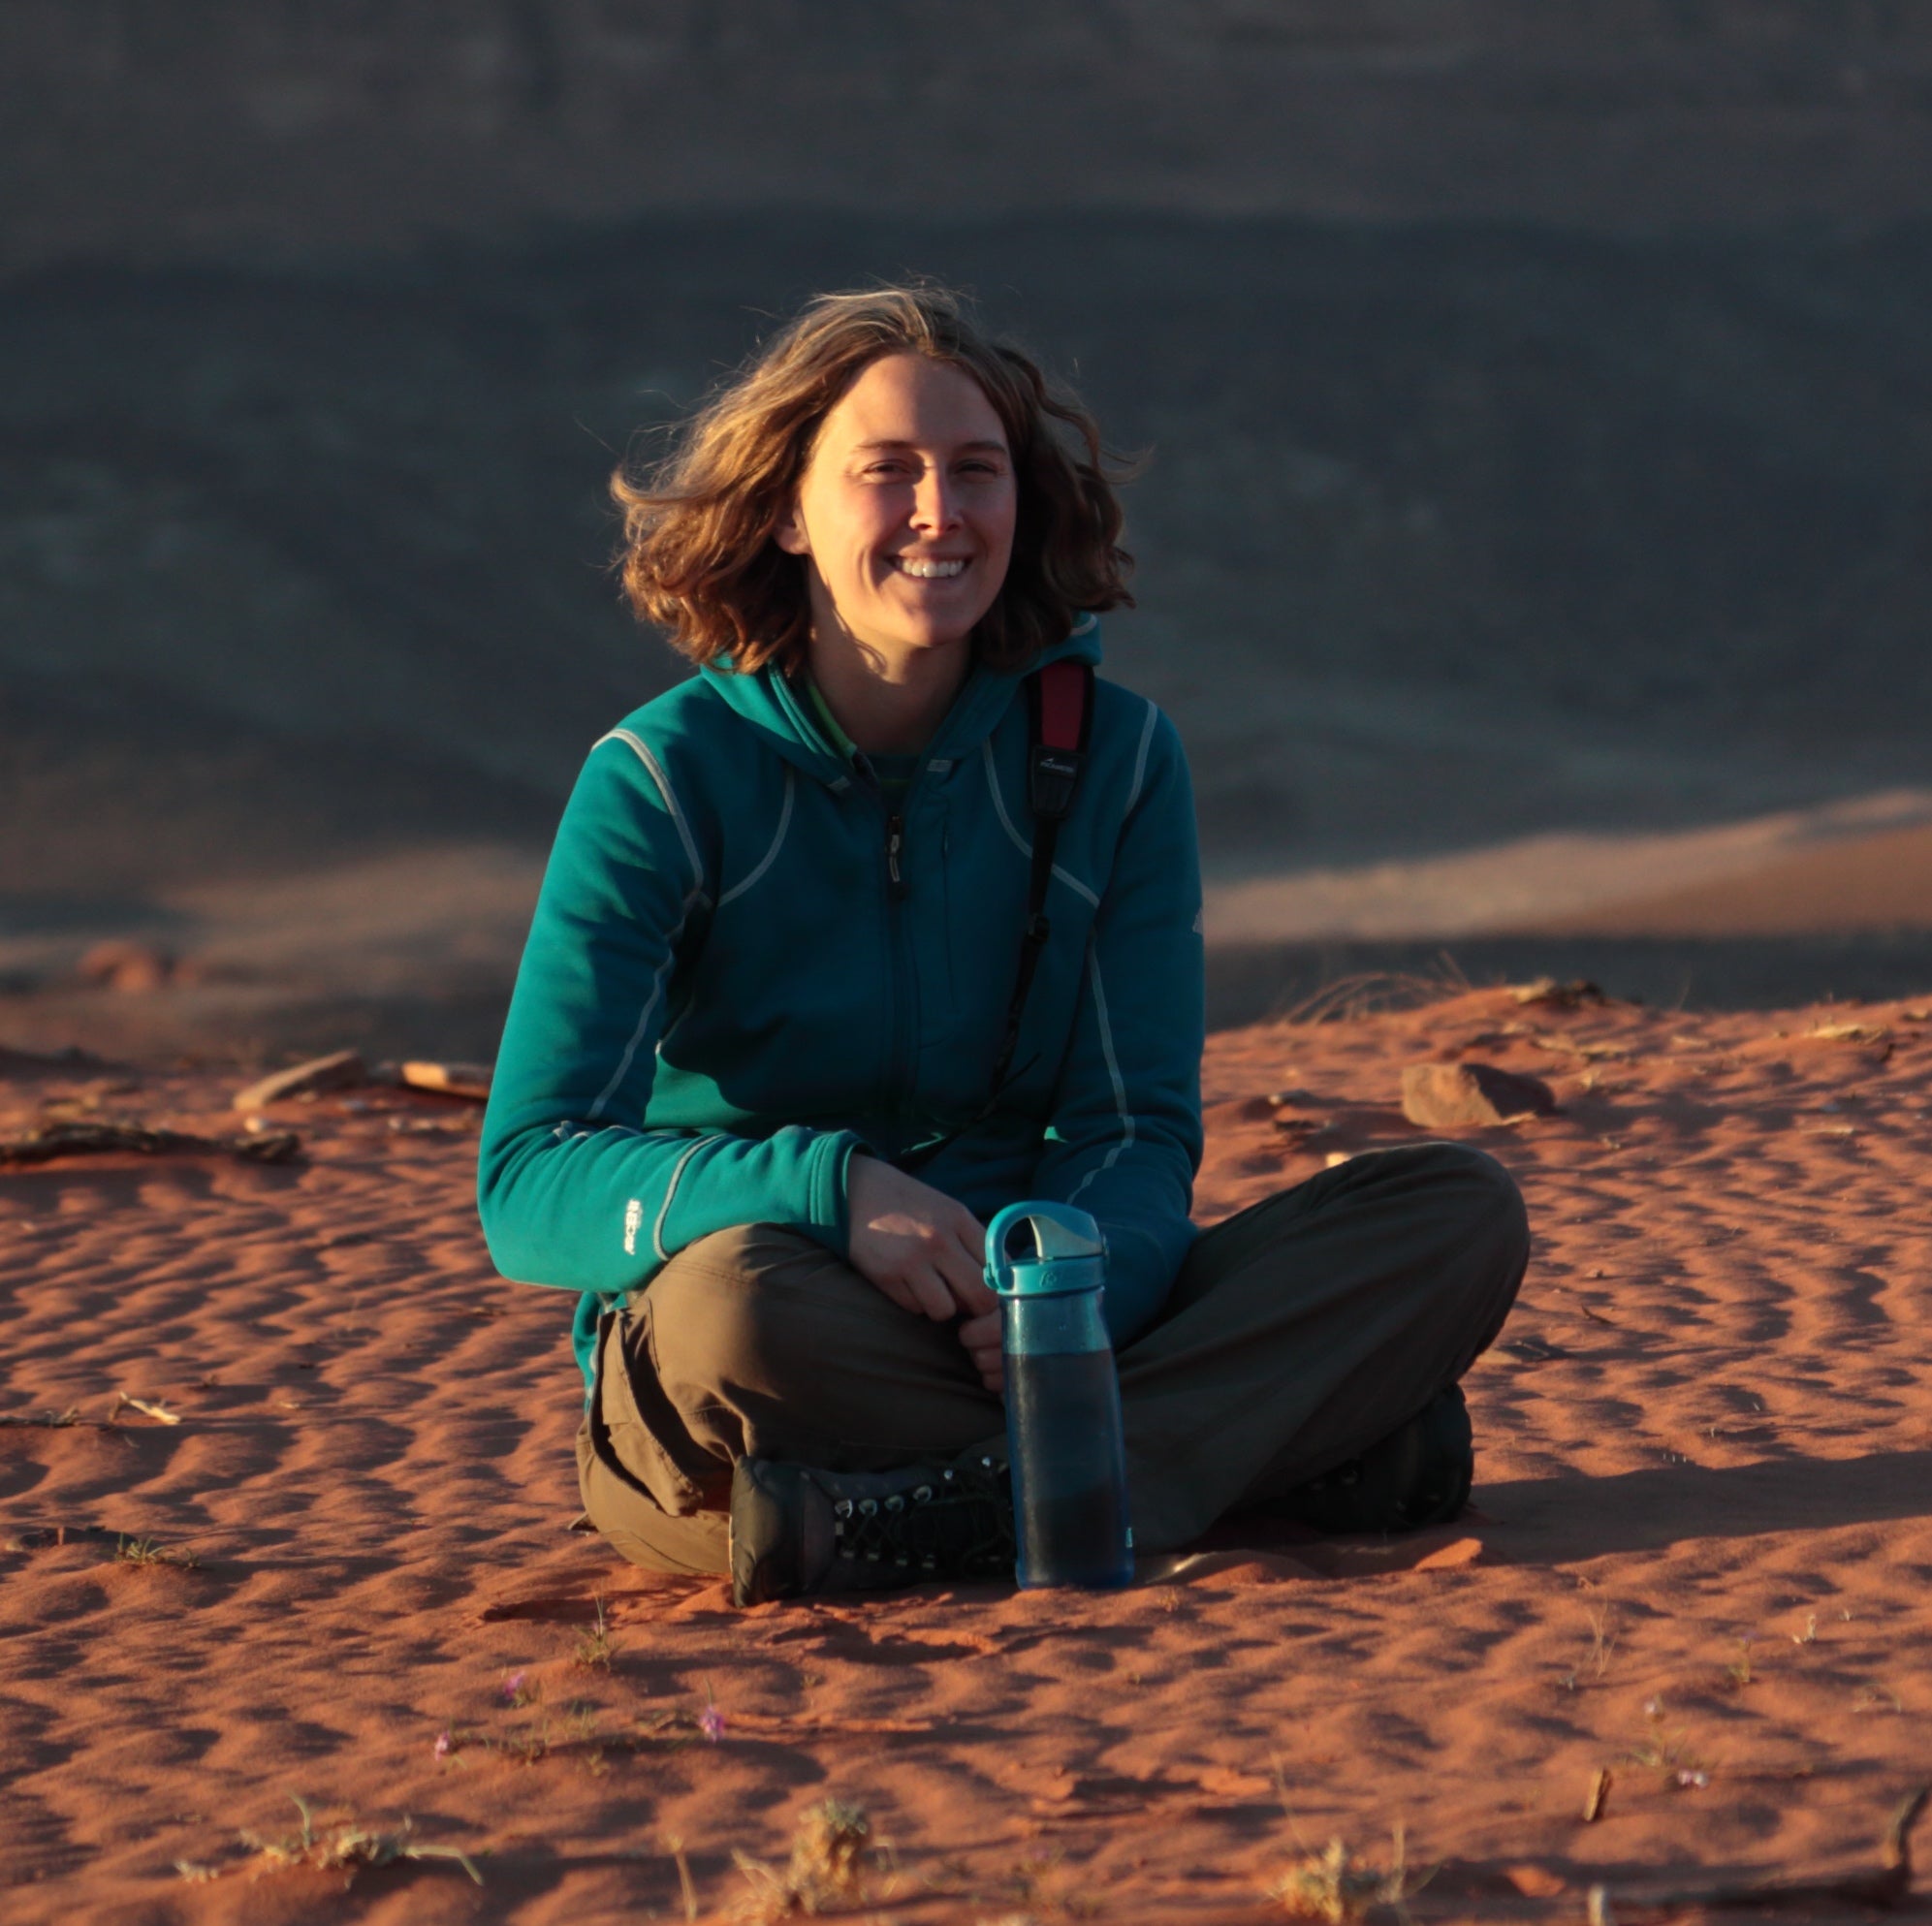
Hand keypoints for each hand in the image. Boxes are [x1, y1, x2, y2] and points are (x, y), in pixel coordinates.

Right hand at [846, 1157, 999, 1387]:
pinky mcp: (887, 1276)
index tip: (990, 1293)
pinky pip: (915, 1308)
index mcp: (960, 1220)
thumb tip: (1002, 1278)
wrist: (854, 1190)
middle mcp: (940, 1240)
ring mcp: (913, 1260)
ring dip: (941, 1307)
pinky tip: (907, 1284)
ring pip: (946, 1310)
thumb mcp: (946, 1210)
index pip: (999, 1269)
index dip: (999, 1290)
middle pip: (980, 1297)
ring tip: (931, 1290)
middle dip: (975, 1309)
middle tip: (964, 1302)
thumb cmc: (907, 1204)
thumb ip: (973, 1240)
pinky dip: (915, 1303)